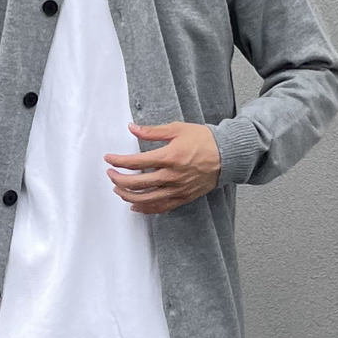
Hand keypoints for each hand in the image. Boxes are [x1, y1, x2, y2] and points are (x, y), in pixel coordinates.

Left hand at [106, 120, 220, 215]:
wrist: (228, 155)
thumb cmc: (204, 140)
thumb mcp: (177, 129)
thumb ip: (152, 131)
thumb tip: (132, 128)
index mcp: (169, 157)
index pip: (136, 162)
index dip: (118, 161)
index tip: (109, 158)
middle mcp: (171, 176)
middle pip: (137, 184)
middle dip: (118, 180)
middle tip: (111, 174)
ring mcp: (177, 189)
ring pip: (146, 199)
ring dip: (128, 196)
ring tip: (118, 190)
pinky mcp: (183, 197)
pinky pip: (161, 207)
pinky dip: (146, 209)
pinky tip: (136, 206)